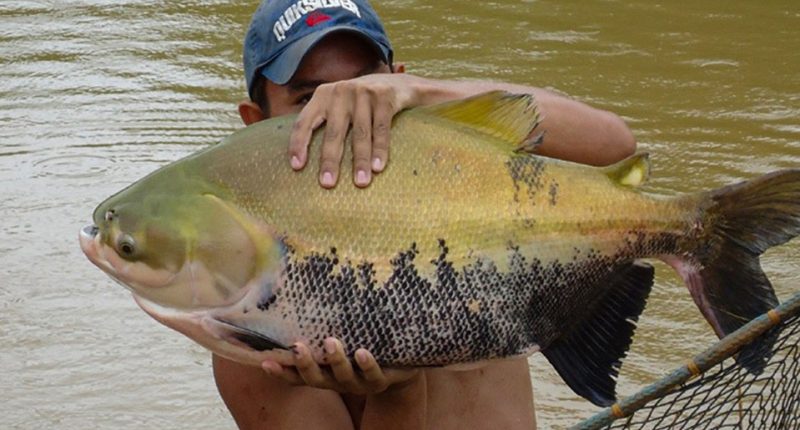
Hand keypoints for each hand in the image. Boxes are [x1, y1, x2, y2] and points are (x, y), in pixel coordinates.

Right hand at [261, 337, 418, 394]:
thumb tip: (295, 293)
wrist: (400, 369)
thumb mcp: (343, 336)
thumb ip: (322, 325)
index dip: (281, 372)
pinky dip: (367, 364)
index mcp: (324, 373)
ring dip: (336, 361)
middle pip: (317, 379)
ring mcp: (360, 382)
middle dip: (306, 365)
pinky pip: (374, 374)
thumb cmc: (361, 344)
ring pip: (344, 377)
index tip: (265, 362)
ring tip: (331, 342)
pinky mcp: (382, 380)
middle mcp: (338, 380)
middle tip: (298, 347)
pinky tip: (361, 352)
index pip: (297, 376)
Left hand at [287, 73, 421, 187]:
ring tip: (360, 182)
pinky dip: (380, 150)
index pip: (305, 121)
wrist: (399, 83)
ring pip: (359, 134)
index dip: (298, 143)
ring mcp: (363, 93)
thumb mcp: (340, 105)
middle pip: (333, 132)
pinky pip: (381, 129)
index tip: (296, 166)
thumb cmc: (362, 103)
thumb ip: (325, 122)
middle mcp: (340, 92)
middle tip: (327, 183)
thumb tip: (304, 160)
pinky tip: (378, 167)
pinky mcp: (384, 97)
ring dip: (360, 161)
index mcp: (323, 95)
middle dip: (330, 160)